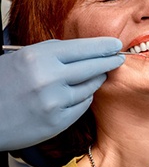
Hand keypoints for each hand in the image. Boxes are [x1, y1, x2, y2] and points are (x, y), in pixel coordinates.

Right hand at [0, 37, 123, 150]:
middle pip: (93, 67)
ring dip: (96, 80)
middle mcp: (48, 78)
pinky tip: (79, 94)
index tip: (116, 44)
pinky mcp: (57, 122)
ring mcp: (54, 102)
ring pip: (90, 87)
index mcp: (38, 57)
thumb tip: (87, 51)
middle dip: (109, 61)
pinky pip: (82, 105)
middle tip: (118, 58)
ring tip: (97, 75)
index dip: (103, 46)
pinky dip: (83, 98)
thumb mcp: (23, 59)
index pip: (83, 48)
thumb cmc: (2, 85)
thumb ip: (53, 54)